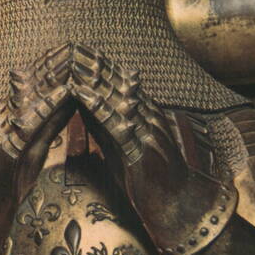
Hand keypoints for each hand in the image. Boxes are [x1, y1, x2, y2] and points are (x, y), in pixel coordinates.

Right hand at [0, 43, 74, 254]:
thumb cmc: (8, 177)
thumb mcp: (35, 145)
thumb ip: (51, 124)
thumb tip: (71, 102)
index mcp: (13, 112)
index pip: (35, 81)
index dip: (56, 65)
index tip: (79, 51)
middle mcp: (6, 113)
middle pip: (32, 81)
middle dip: (57, 63)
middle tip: (81, 46)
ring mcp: (3, 126)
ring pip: (30, 94)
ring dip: (54, 76)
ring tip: (76, 61)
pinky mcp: (5, 144)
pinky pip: (28, 120)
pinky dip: (47, 105)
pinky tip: (63, 95)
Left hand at [70, 44, 235, 254]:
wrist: (180, 209)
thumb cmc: (152, 184)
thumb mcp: (126, 151)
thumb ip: (109, 130)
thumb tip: (90, 112)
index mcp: (144, 118)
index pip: (120, 86)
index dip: (101, 68)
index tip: (80, 51)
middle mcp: (147, 119)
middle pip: (119, 85)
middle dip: (95, 65)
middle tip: (74, 45)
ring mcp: (146, 132)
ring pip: (117, 98)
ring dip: (94, 79)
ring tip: (74, 60)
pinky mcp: (141, 150)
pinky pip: (116, 124)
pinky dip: (97, 107)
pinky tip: (82, 95)